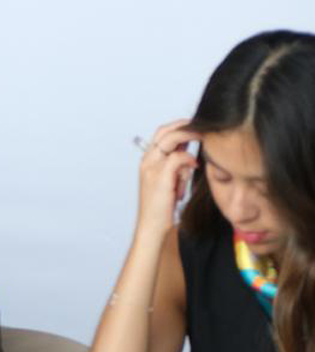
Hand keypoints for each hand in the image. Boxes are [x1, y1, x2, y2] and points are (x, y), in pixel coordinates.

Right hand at [135, 120, 196, 237]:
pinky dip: (188, 158)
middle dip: (185, 125)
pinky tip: (196, 164)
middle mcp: (147, 160)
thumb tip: (190, 156)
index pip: (162, 133)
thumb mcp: (171, 182)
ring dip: (189, 135)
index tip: (196, 125)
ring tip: (205, 136)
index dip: (179, 126)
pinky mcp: (159, 177)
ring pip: (170, 139)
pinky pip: (176, 158)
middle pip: (164, 131)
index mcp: (148, 160)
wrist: (152, 226)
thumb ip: (177, 168)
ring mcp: (151, 168)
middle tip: (203, 125)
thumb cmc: (163, 207)